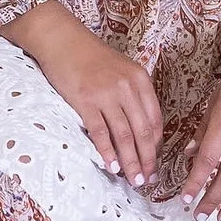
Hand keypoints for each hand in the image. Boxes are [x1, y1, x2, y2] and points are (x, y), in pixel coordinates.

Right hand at [7, 0, 162, 186]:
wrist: (62, 40)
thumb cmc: (91, 57)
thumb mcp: (121, 70)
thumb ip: (133, 94)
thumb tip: (140, 129)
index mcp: (140, 79)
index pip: (155, 119)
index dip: (157, 145)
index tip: (156, 163)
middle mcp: (127, 87)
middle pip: (143, 131)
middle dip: (147, 159)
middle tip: (148, 180)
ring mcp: (107, 94)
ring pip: (124, 135)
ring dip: (131, 161)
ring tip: (134, 180)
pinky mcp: (86, 101)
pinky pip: (101, 132)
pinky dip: (108, 152)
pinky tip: (112, 167)